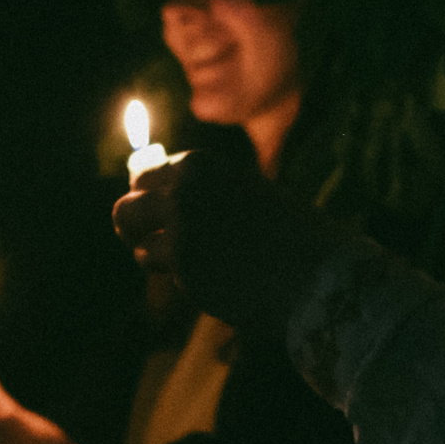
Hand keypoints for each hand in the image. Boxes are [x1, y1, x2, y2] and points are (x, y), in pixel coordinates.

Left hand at [112, 128, 330, 337]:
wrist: (317, 272)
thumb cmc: (290, 234)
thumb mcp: (242, 193)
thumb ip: (200, 192)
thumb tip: (149, 196)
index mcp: (200, 164)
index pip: (148, 175)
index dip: (149, 197)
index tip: (156, 213)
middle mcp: (183, 188)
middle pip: (127, 205)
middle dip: (136, 224)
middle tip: (151, 242)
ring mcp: (179, 227)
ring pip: (136, 241)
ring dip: (153, 253)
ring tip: (190, 263)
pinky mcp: (181, 265)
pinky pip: (161, 269)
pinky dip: (178, 276)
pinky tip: (211, 278)